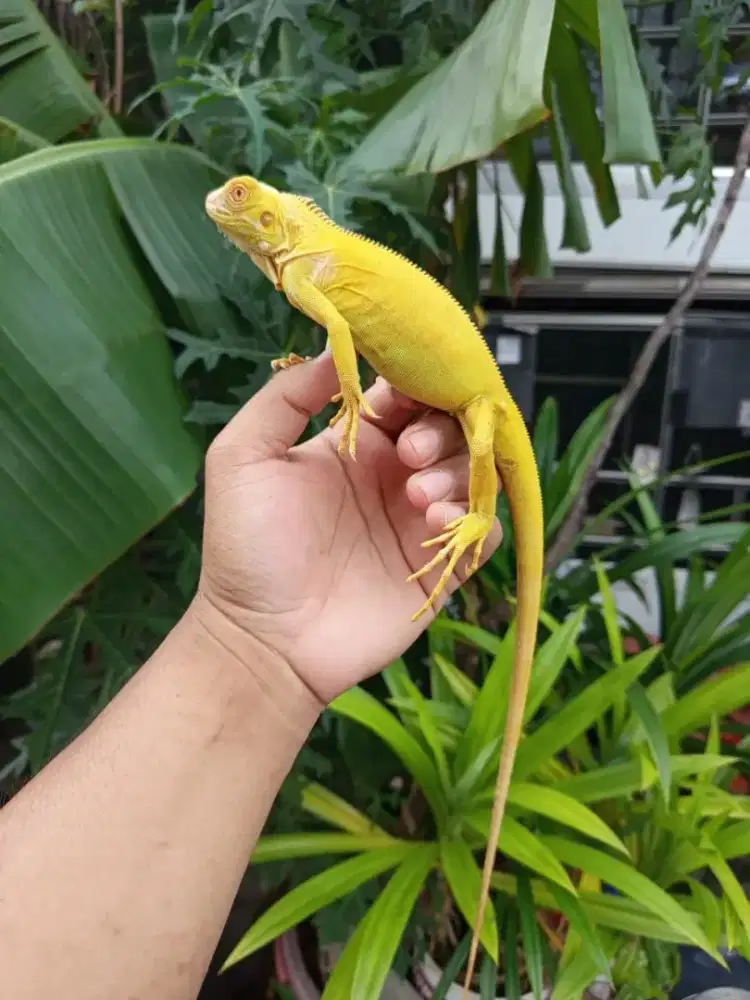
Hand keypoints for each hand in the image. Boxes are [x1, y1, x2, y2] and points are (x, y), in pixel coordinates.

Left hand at [193, 352, 502, 703]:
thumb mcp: (243, 456)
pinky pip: (482, 530)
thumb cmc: (247, 548)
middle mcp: (391, 475)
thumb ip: (286, 397)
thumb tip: (338, 344)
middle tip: (409, 455)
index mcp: (352, 443)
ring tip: (416, 496)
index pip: (403, 393)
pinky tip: (434, 523)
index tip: (410, 389)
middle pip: (446, 426)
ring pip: (471, 472)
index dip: (414, 383)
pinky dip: (473, 517)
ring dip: (454, 472)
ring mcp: (417, 520)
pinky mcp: (439, 565)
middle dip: (439, 429)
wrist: (263, 641)